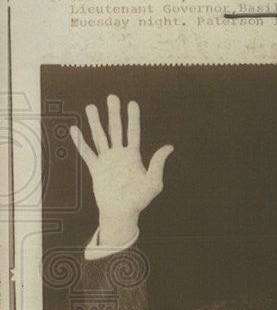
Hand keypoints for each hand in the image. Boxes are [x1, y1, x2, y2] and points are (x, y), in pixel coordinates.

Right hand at [70, 94, 173, 246]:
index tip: (132, 103)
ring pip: (100, 136)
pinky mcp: (96, 169)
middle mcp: (119, 155)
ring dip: (95, 122)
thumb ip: (158, 163)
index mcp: (133, 156)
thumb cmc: (140, 199)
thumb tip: (169, 147)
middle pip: (116, 129)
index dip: (133, 118)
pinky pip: (86, 152)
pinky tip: (74, 129)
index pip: (133, 132)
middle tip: (112, 97)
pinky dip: (80, 141)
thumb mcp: (154, 181)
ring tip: (91, 106)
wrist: (122, 213)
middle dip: (114, 113)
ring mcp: (107, 161)